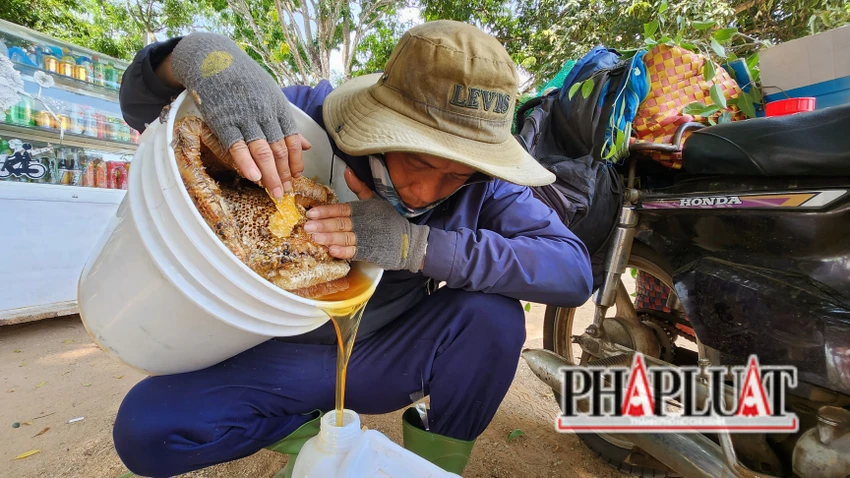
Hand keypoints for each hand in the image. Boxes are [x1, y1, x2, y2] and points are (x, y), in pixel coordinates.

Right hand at [169, 33, 303, 198]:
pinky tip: (253, 178)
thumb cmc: (245, 81)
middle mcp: (265, 115)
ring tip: (274, 192)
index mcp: (279, 109)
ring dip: (269, 175)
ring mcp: (245, 119)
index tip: (296, 177)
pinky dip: (246, 162)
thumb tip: (307, 145)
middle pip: (279, 151)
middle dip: (284, 175)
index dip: (295, 162)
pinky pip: (237, 146)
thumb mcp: (271, 96)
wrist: (214, 60)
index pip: (292, 141)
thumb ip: (286, 123)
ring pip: (262, 152)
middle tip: (285, 193)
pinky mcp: (224, 121)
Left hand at [305, 169, 428, 271]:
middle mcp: (363, 223)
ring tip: (315, 238)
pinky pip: (354, 252)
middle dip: (323, 225)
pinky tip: (332, 251)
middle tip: (307, 226)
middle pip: (340, 223)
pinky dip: (343, 252)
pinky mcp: (369, 252)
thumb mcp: (376, 200)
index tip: (311, 213)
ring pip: (344, 238)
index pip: (341, 209)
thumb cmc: (389, 220)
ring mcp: (366, 238)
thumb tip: (347, 171)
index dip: (326, 211)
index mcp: (362, 210)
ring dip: (329, 238)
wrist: (408, 241)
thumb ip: (359, 187)